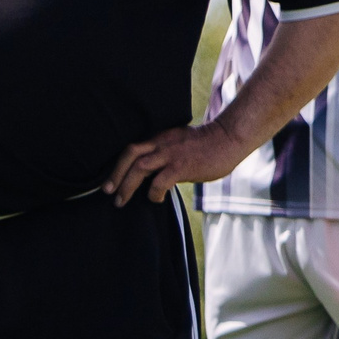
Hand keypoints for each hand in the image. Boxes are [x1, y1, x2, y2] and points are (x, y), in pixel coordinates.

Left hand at [104, 122, 248, 205]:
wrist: (229, 139)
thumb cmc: (210, 144)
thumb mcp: (182, 143)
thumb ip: (168, 153)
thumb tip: (159, 172)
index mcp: (161, 138)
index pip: (132, 149)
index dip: (118, 165)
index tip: (111, 180)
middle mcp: (162, 144)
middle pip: (129, 155)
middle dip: (115, 174)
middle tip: (108, 191)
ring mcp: (171, 155)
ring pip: (139, 168)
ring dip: (126, 186)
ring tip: (121, 201)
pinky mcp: (182, 167)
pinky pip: (159, 182)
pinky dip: (153, 193)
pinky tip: (157, 199)